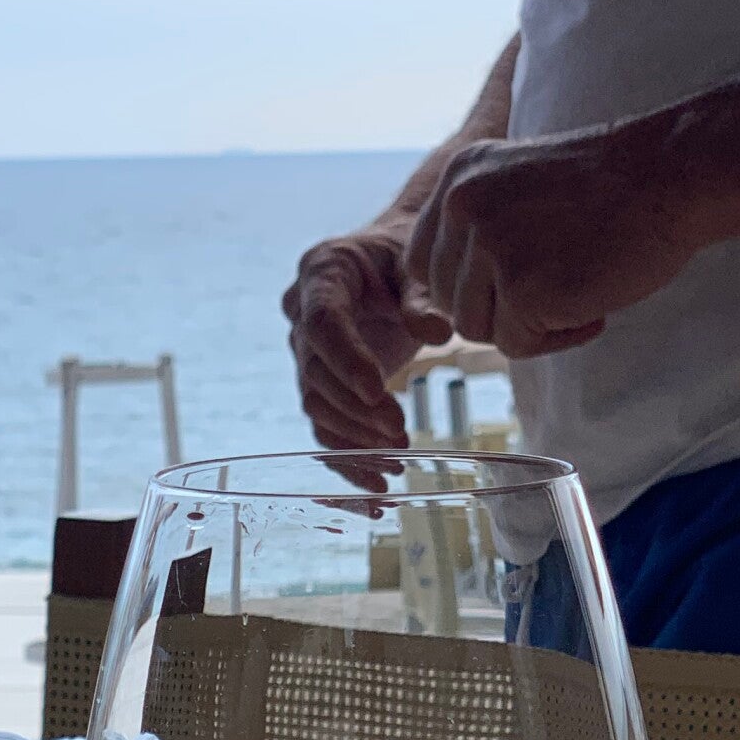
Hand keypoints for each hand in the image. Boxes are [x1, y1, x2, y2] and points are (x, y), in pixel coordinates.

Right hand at [283, 227, 449, 451]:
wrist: (391, 261)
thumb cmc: (404, 256)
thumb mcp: (418, 264)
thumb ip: (424, 298)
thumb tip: (438, 333)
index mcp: (322, 272)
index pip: (322, 322)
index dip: (346, 360)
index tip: (377, 391)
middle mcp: (301, 314)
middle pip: (316, 372)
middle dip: (357, 408)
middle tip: (401, 431)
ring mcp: (306, 353)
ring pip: (317, 405)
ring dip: (355, 437)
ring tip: (398, 458)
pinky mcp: (320, 385)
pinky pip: (325, 427)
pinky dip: (349, 458)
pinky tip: (378, 484)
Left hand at [404, 128, 705, 358]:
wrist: (671, 174)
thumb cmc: (613, 187)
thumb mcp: (521, 185)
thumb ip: (479, 227)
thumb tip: (448, 301)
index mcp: (457, 178)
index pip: (422, 263)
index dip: (466, 286)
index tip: (513, 281)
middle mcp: (462, 208)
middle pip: (449, 302)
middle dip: (499, 308)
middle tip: (557, 286)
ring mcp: (489, 249)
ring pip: (478, 330)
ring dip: (528, 325)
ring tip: (578, 291)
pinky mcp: (521, 290)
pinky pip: (517, 346)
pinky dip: (557, 339)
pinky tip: (594, 306)